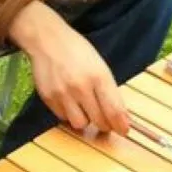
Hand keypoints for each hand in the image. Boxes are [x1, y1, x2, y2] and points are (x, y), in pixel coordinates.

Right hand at [9, 1, 129, 134]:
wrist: (48, 41)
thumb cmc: (78, 52)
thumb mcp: (100, 66)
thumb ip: (109, 90)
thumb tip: (119, 116)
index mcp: (99, 76)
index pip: (114, 110)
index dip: (121, 125)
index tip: (123, 130)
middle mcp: (81, 87)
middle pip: (98, 121)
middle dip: (105, 124)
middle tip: (105, 121)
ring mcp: (63, 94)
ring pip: (80, 124)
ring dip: (85, 120)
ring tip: (84, 110)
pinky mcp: (49, 98)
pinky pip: (63, 117)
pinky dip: (68, 114)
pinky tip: (69, 102)